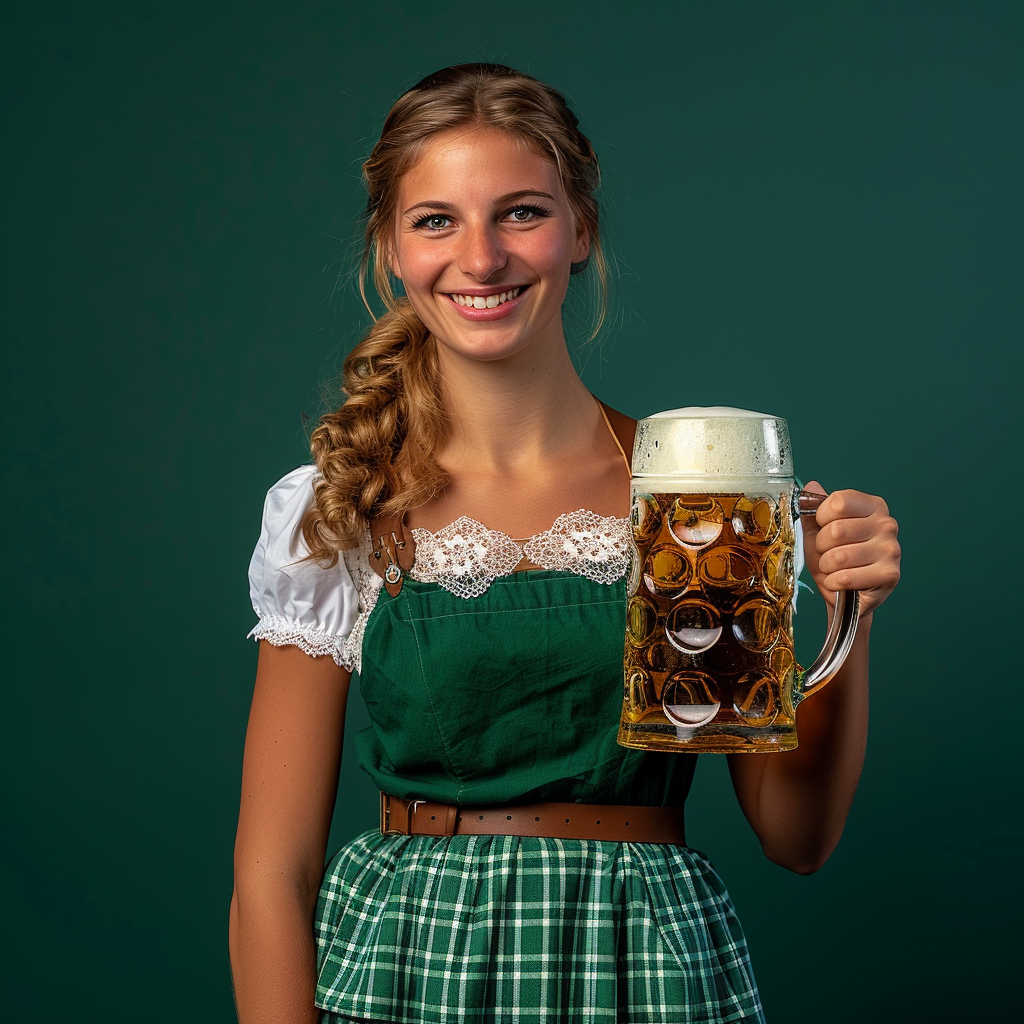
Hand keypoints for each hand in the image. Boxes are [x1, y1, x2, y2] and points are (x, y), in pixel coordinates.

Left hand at [800, 481, 900, 618]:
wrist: (845, 595)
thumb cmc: (833, 560)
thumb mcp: (818, 532)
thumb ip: (814, 510)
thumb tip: (812, 486)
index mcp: (872, 507)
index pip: (838, 502)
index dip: (821, 517)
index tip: (822, 527)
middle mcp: (887, 524)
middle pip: (836, 530)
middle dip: (821, 547)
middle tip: (827, 554)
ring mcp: (891, 549)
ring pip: (839, 556)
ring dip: (826, 567)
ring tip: (833, 569)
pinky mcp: (890, 574)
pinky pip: (846, 577)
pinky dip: (833, 582)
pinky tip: (839, 582)